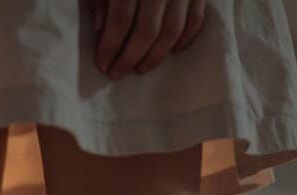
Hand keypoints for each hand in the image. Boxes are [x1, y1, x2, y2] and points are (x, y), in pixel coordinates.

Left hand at [89, 0, 206, 78]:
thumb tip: (100, 30)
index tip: (103, 64)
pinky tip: (169, 53)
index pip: (121, 19)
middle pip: (147, 31)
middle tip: (117, 73)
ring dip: (155, 56)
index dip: (110, 46)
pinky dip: (184, 41)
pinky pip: (196, 21)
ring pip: (172, 31)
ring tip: (140, 67)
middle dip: (130, 57)